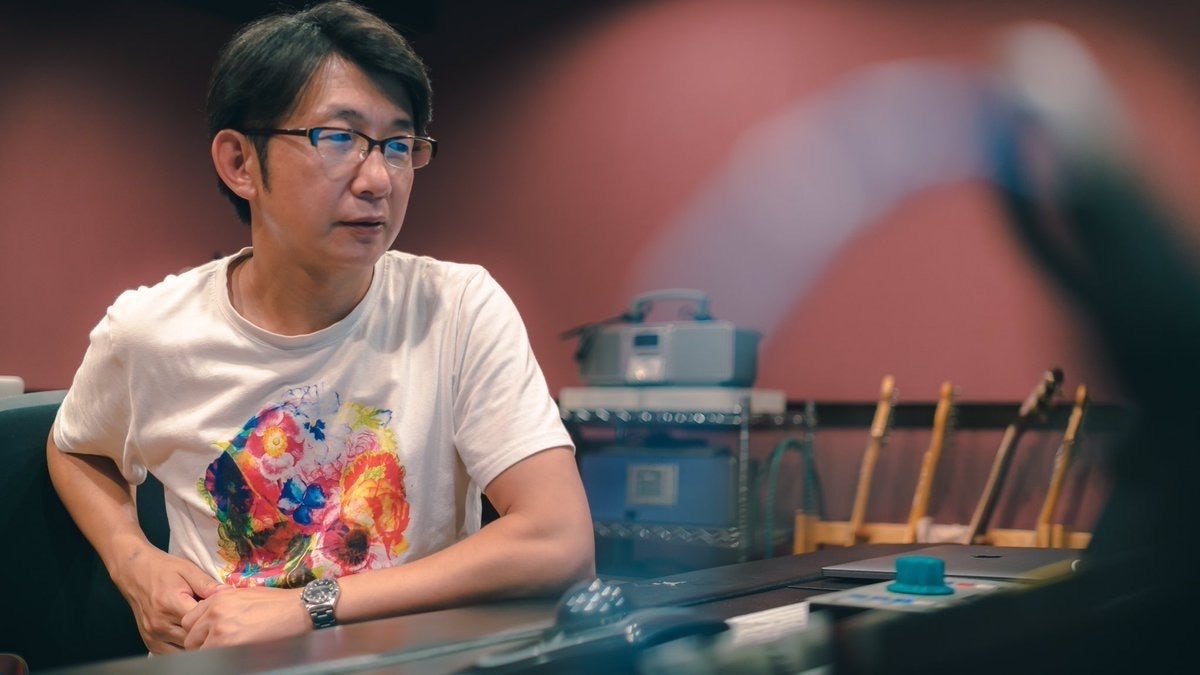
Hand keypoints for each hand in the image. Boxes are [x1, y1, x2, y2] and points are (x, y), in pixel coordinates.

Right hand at [110, 546, 223, 653]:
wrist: (135, 572)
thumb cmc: (164, 569)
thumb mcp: (188, 570)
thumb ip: (208, 585)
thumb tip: (229, 593)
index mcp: (171, 604)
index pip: (200, 622)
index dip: (214, 618)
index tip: (222, 612)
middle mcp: (160, 623)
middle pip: (193, 638)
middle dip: (207, 632)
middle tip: (217, 622)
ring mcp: (153, 634)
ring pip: (183, 650)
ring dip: (196, 643)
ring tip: (205, 629)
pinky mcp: (149, 641)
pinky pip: (169, 654)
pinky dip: (182, 649)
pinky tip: (191, 637)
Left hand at [181, 585, 310, 649]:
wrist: (298, 609)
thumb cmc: (276, 602)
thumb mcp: (245, 595)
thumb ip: (222, 604)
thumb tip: (209, 619)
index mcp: (217, 599)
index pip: (189, 621)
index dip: (197, 632)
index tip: (206, 637)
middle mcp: (215, 613)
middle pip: (190, 638)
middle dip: (200, 645)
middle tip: (216, 648)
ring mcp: (221, 631)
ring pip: (199, 652)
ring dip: (209, 654)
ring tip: (226, 652)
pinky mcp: (230, 645)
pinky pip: (213, 659)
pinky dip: (219, 660)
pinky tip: (234, 655)